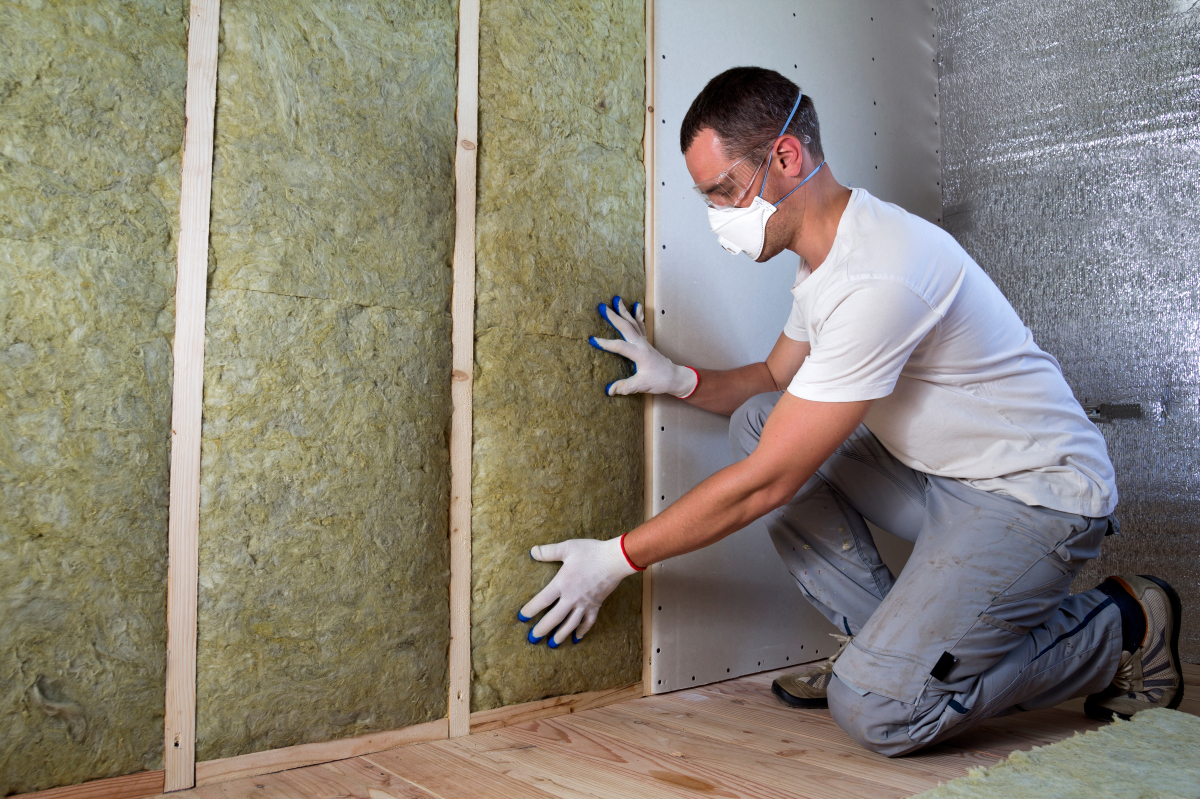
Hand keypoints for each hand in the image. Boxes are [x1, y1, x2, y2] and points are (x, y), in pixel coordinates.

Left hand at [518, 536, 640, 646]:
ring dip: (560, 635)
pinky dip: (582, 631)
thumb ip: (548, 552)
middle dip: (542, 629)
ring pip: (570, 624)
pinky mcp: (596, 605)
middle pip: (554, 618)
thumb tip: (532, 552)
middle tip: (532, 639)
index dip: (531, 610)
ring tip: (552, 644)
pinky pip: (588, 622)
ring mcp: (585, 604)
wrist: (615, 559)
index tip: (522, 618)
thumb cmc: (591, 552)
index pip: (542, 600)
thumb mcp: (567, 548)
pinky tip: (577, 638)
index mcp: (562, 583)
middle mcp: (572, 597)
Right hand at [589, 296, 697, 397]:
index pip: (620, 347)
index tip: (593, 340)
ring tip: (617, 299)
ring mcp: (644, 341)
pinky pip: (640, 325)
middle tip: (603, 307)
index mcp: (639, 354)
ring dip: (624, 311)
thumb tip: (609, 390)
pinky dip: (637, 315)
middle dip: (614, 317)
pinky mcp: (646, 341)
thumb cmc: (658, 381)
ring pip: (633, 323)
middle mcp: (642, 344)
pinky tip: (636, 305)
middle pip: (626, 327)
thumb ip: (625, 387)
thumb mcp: (641, 386)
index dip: (606, 343)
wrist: (674, 377)